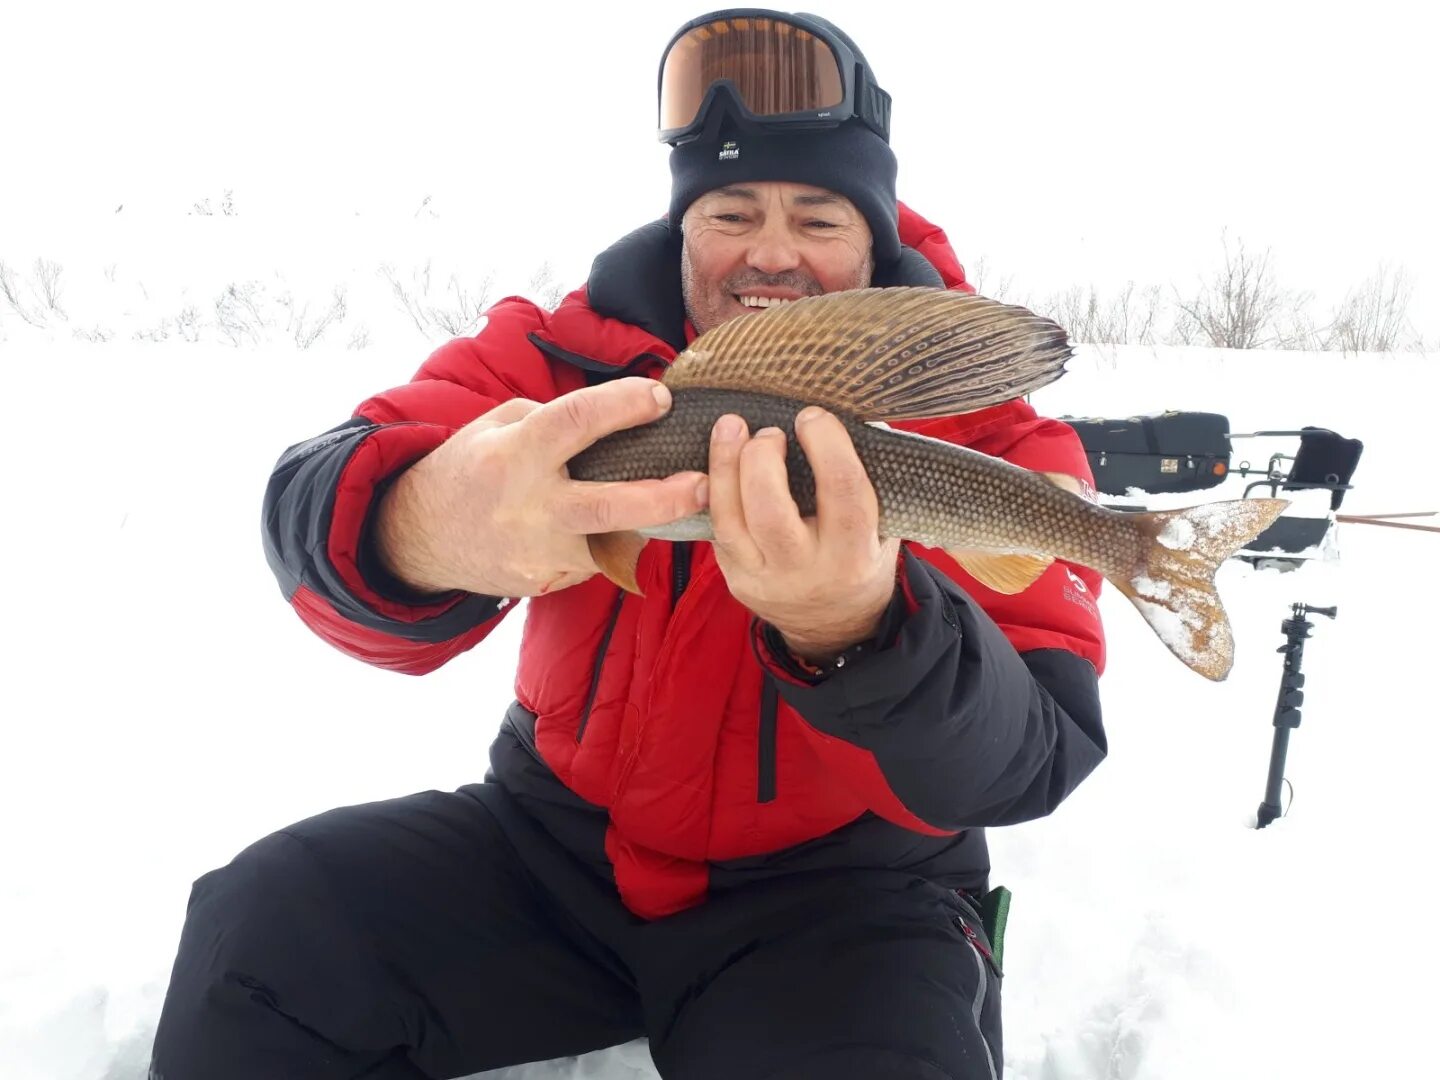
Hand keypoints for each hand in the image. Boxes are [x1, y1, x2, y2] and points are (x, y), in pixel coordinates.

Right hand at [376, 379, 707, 597]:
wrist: (420, 538)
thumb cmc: (466, 470)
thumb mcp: (494, 427)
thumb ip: (548, 419)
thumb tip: (611, 415)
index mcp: (514, 455)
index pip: (575, 422)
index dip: (622, 406)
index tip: (660, 396)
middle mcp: (528, 507)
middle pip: (608, 505)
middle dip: (664, 497)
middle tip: (704, 484)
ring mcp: (538, 552)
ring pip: (611, 539)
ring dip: (643, 522)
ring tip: (672, 501)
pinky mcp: (546, 582)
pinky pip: (593, 558)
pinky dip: (605, 540)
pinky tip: (598, 527)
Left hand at [708, 406, 900, 662]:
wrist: (834, 625)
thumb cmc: (861, 558)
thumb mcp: (884, 527)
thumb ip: (871, 475)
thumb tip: (854, 413)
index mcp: (853, 554)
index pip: (841, 493)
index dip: (827, 446)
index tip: (812, 416)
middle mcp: (805, 572)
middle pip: (771, 512)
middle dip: (762, 460)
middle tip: (768, 431)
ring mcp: (763, 579)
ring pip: (730, 522)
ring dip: (724, 467)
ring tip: (729, 427)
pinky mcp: (735, 580)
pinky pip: (716, 531)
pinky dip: (713, 491)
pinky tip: (716, 462)